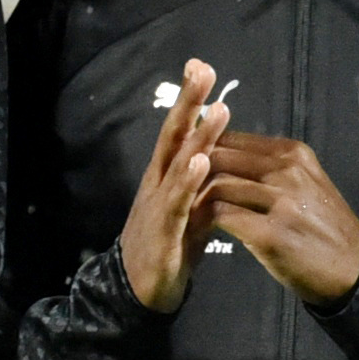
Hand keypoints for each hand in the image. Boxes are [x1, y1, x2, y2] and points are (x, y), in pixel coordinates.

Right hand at [118, 60, 232, 312]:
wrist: (138, 294)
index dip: (189, 100)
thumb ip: (202, 185)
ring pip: (178, 164)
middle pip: (173, 136)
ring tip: (216, 111)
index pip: (177, 131)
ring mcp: (157, 206)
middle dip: (188, 102)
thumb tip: (221, 158)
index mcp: (165, 177)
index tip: (199, 65)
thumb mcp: (187, 212)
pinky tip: (201, 162)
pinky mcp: (163, 231)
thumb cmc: (166, 249)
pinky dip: (188, 180)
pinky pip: (176, 203)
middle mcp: (157, 184)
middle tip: (202, 69)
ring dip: (197, 136)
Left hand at [196, 133, 358, 308]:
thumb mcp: (305, 183)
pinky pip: (222, 217)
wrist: (353, 270)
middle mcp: (287, 171)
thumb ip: (269, 167)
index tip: (183, 161)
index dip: (202, 148)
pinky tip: (194, 228)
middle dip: (191, 169)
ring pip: (217, 185)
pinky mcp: (271, 234)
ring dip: (194, 197)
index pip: (232, 138)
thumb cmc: (323, 227)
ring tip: (179, 207)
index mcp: (293, 153)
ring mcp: (281, 202)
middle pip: (219, 156)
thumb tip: (225, 152)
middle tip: (172, 184)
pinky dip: (203, 220)